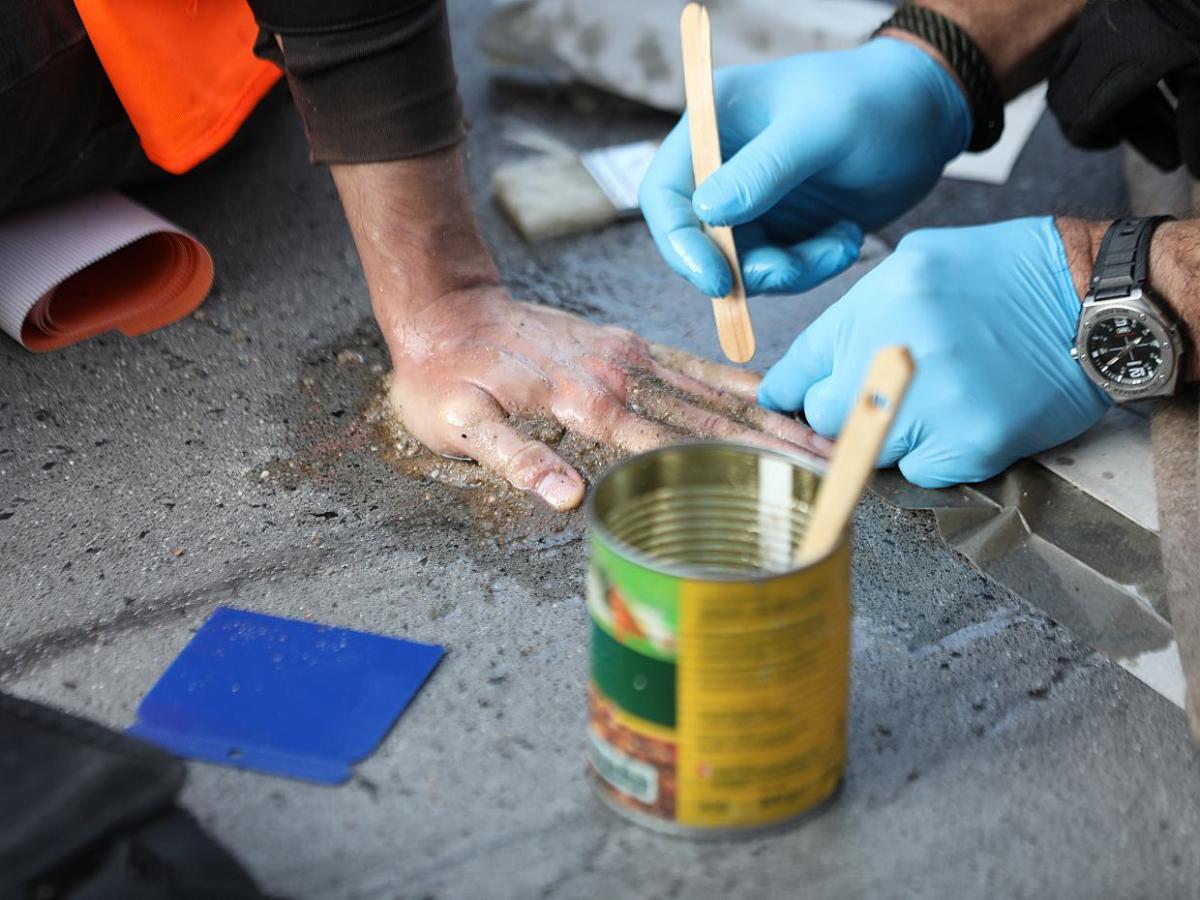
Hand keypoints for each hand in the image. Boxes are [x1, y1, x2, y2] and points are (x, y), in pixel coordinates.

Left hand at [384, 289, 828, 509]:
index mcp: (590, 401)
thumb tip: (571, 499)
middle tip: (839, 465)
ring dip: (771, 415)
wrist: (446, 311)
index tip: (792, 482)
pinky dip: (735, 383)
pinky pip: (692, 364)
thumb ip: (517, 459)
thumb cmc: (447, 379)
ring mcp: (628, 354)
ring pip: (714, 390)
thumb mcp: (462, 427)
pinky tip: (766, 397)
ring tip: (824, 435)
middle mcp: (621, 373)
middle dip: (779, 444)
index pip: (679, 443)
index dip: (739, 467)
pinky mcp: (626, 343)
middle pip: (714, 417)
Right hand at [638, 37, 969, 297]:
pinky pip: (780, 271)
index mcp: (713, 124)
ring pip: (742, 266)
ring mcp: (752, 202)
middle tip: (790, 271)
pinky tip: (847, 238)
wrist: (931, 114)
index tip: (717, 280)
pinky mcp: (783, 229)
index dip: (680, 243)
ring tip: (839, 242)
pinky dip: (812, 268)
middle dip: (743, 268)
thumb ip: (763, 171)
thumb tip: (706, 215)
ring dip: (789, 270)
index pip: (664, 193)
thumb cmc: (876, 99)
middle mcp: (722, 166)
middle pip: (699, 241)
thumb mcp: (821, 128)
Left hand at [758, 217, 1111, 487]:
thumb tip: (802, 371)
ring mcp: (935, 404)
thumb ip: (854, 316)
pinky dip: (930, 456)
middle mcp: (899, 354)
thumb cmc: (1002, 275)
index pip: (800, 368)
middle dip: (840, 413)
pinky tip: (959, 419)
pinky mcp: (972, 443)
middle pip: (826, 418)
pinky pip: (919, 472)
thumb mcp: (915, 265)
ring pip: (869, 450)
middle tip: (873, 399)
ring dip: (886, 435)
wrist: (1092, 300)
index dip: (786, 392)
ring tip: (928, 402)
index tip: (781, 405)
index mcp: (880, 304)